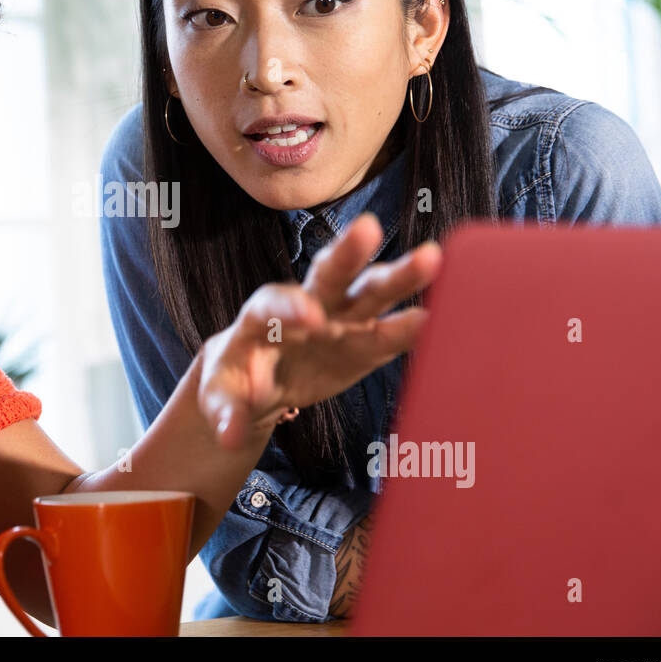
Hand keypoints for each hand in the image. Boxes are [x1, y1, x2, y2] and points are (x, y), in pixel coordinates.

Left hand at [197, 212, 441, 449]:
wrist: (256, 384)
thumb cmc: (234, 383)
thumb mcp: (219, 397)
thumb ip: (226, 411)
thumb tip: (230, 434)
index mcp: (260, 317)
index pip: (272, 302)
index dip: (290, 307)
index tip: (310, 317)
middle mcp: (304, 308)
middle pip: (326, 276)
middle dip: (347, 254)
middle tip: (366, 227)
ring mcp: (338, 323)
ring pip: (367, 293)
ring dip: (396, 277)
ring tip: (431, 258)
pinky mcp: (362, 345)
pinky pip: (389, 333)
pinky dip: (412, 327)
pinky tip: (441, 316)